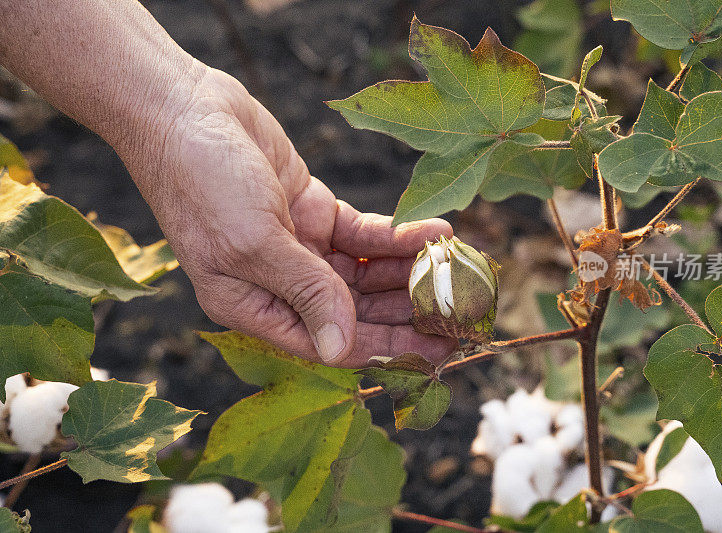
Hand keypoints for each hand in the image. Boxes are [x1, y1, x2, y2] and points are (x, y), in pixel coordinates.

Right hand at [119, 66, 457, 366]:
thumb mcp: (253, 243)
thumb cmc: (202, 182)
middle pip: (356, 313)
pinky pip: (367, 233)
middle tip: (461, 313)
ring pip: (367, 275)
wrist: (185, 110)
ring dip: (410, 273)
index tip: (438, 352)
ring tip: (456, 269)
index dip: (385, 350)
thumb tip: (340, 349)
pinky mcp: (316, 212)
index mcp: (255, 308)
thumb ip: (304, 292)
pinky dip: (399, 235)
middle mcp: (281, 285)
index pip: (330, 343)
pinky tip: (436, 231)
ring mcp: (302, 248)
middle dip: (408, 315)